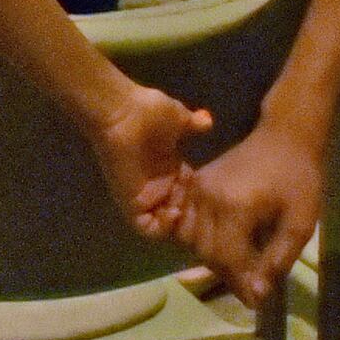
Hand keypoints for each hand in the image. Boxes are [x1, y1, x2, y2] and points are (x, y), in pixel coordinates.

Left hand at [85, 82, 208, 234]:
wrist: (123, 111)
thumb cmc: (149, 112)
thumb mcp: (179, 118)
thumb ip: (194, 125)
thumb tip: (207, 120)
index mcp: (169, 169)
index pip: (189, 195)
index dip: (203, 200)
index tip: (216, 197)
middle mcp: (157, 184)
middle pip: (178, 212)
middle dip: (193, 217)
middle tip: (203, 212)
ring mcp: (143, 194)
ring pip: (163, 224)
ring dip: (178, 225)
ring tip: (187, 211)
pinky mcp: (130, 201)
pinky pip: (146, 228)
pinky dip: (162, 228)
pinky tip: (174, 212)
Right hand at [161, 123, 325, 308]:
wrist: (283, 138)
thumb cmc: (299, 179)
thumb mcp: (301, 223)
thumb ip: (278, 258)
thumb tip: (257, 292)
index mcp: (235, 207)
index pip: (228, 258)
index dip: (242, 284)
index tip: (257, 303)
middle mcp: (207, 199)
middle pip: (206, 252)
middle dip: (227, 275)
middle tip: (251, 289)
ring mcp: (196, 190)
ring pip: (193, 240)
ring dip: (214, 260)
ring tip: (240, 270)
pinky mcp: (194, 184)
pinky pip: (188, 222)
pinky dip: (202, 241)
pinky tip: (225, 247)